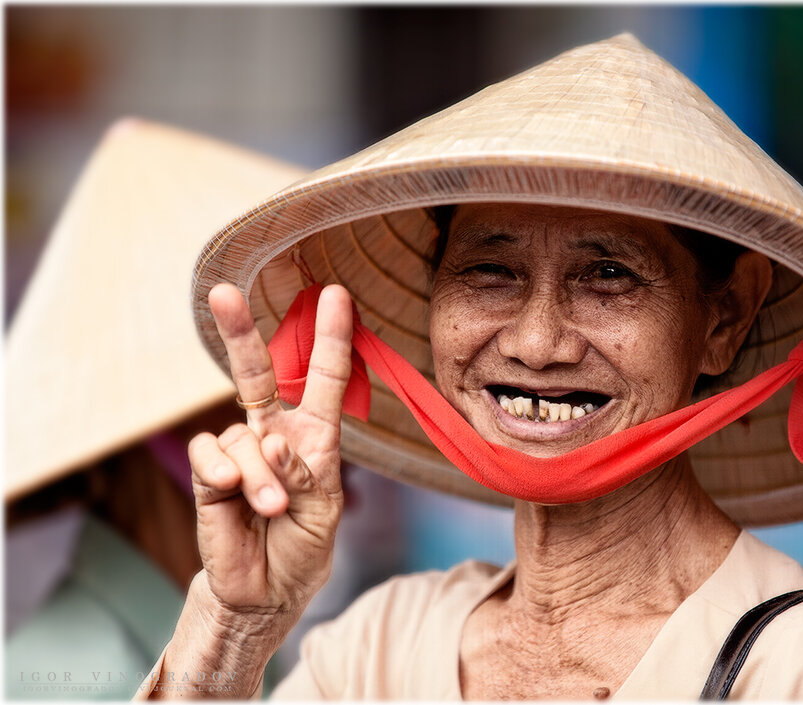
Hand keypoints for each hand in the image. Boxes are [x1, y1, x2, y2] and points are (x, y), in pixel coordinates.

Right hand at [188, 282, 353, 616]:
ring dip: (261, 474)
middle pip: (257, 373)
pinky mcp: (211, 473)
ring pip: (243, 435)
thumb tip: (271, 439)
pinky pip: (211, 453)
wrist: (267, 590)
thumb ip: (305, 473)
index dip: (331, 336)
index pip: (324, 378)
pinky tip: (233, 491)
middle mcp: (275, 432)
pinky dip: (225, 471)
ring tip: (273, 507)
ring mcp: (240, 451)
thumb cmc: (304, 546)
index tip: (336, 295)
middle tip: (223, 292)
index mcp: (315, 435)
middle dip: (240, 332)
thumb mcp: (324, 510)